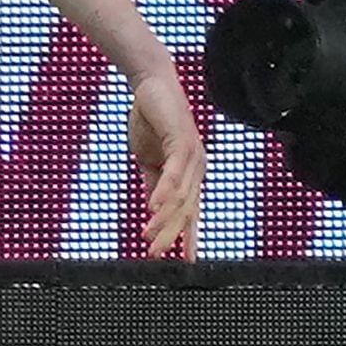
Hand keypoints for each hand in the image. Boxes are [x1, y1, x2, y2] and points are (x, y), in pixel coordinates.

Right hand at [127, 71, 204, 259]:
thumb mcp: (148, 159)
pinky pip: (174, 172)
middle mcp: (197, 167)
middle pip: (186, 208)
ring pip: (181, 195)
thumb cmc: (150, 121)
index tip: (186, 259)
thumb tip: (154, 209)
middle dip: (171, 233)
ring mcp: (193, 155)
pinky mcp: (182, 141)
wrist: (150, 86)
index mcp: (189, 173)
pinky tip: (154, 207)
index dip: (188, 235)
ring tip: (148, 236)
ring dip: (163, 218)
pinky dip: (164, 191)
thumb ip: (154, 183)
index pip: (191, 210)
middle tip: (156, 254)